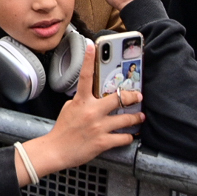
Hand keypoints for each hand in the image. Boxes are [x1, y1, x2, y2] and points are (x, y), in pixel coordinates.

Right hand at [29, 43, 142, 173]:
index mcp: (81, 101)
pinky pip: (123, 138)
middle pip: (118, 99)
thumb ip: (82, 100)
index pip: (85, 76)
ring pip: (126, 120)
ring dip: (136, 118)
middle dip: (132, 97)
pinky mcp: (103, 142)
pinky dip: (129, 137)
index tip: (92, 45)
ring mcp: (98, 127)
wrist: (56, 150)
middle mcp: (91, 112)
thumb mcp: (70, 108)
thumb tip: (94, 94)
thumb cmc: (63, 129)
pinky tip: (130, 136)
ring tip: (140, 117)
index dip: (89, 59)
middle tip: (139, 96)